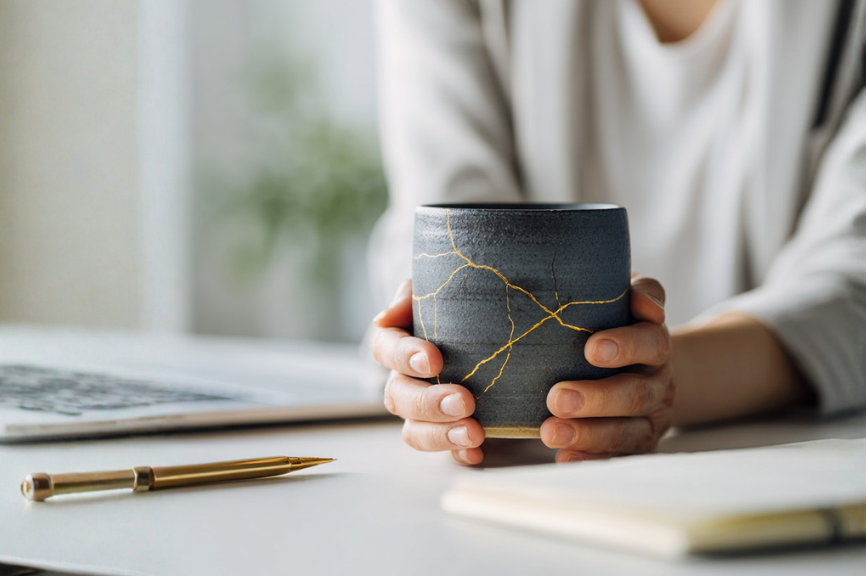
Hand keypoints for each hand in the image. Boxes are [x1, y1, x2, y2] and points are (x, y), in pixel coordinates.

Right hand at [371, 280, 485, 464]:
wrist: (492, 323)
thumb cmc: (458, 303)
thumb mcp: (437, 289)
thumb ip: (411, 296)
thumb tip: (385, 317)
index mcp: (396, 343)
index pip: (385, 350)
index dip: (404, 357)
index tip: (434, 359)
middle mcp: (404, 381)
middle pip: (399, 397)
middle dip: (429, 402)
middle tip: (464, 401)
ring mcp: (424, 411)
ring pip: (414, 431)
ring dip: (441, 435)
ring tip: (474, 433)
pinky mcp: (449, 430)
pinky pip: (445, 451)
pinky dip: (459, 454)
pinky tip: (476, 453)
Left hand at [541, 275, 674, 462]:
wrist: (644, 367)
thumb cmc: (617, 323)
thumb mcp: (625, 297)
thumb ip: (637, 290)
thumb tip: (643, 301)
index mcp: (655, 344)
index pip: (651, 342)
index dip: (626, 345)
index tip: (591, 348)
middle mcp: (658, 383)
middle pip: (635, 393)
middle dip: (597, 398)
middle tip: (557, 397)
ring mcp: (649, 419)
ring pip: (626, 432)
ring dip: (588, 434)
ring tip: (550, 432)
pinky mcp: (635, 445)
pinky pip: (617, 457)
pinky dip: (590, 459)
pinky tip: (564, 458)